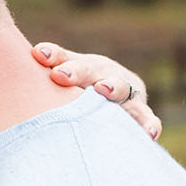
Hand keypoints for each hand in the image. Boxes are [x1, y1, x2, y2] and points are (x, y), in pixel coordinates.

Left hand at [32, 42, 162, 140]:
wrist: (120, 89)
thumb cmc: (86, 82)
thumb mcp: (71, 70)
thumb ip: (55, 62)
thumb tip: (35, 52)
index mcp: (86, 65)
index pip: (67, 59)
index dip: (54, 58)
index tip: (40, 57)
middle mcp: (106, 74)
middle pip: (92, 71)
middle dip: (77, 72)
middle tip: (60, 74)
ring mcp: (125, 92)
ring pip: (120, 89)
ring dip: (112, 88)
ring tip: (103, 89)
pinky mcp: (140, 111)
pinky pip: (146, 117)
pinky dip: (149, 123)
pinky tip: (149, 133)